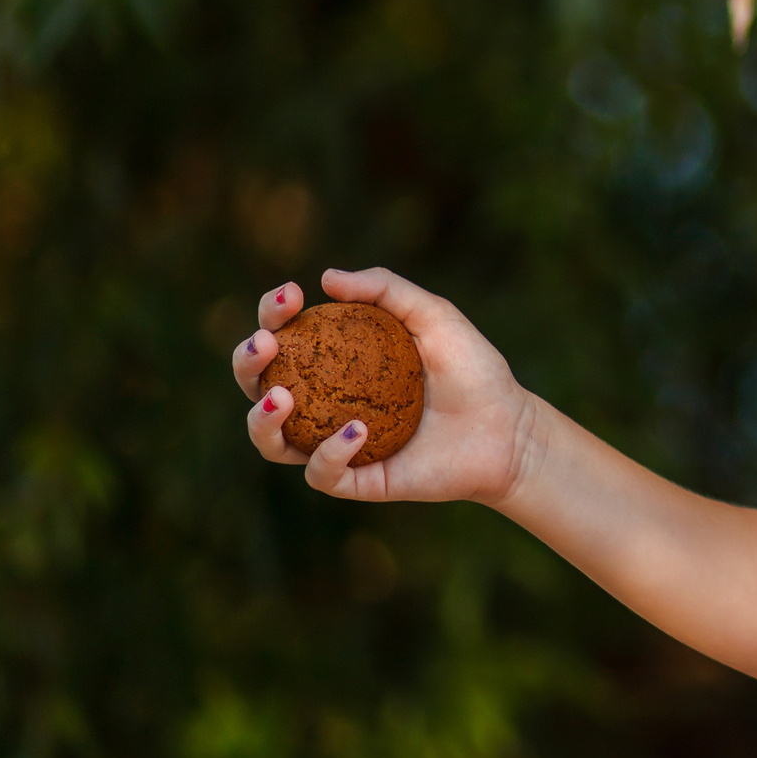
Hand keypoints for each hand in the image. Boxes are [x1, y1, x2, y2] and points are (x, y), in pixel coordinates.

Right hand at [232, 267, 537, 506]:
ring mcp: (336, 443)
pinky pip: (322, 474)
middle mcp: (325, 402)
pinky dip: (330, 452)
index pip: (285, 335)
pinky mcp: (358, 479)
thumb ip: (387, 291)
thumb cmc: (472, 369)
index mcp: (336, 361)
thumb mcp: (434, 316)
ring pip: (271, 441)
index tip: (290, 296)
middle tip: (265, 344)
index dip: (273, 314)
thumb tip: (327, 278)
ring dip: (262, 419)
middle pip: (259, 385)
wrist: (509, 428)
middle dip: (247, 362)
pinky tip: (358, 428)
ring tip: (281, 396)